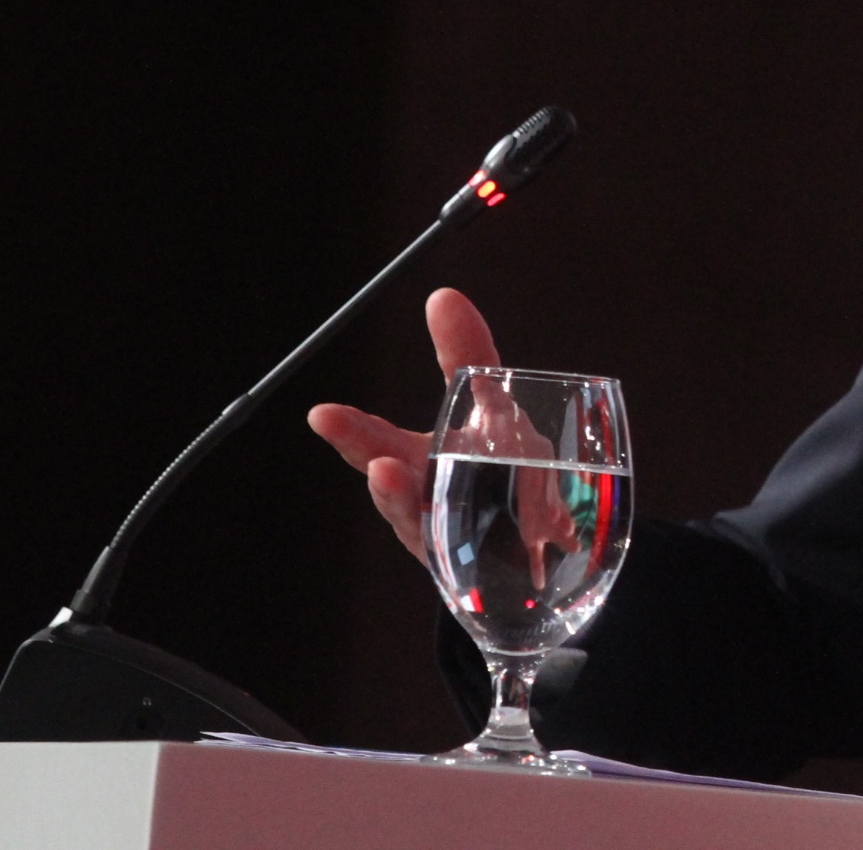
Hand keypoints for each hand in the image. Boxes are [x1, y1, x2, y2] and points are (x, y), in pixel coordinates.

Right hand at [307, 287, 500, 564]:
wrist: (541, 544)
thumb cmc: (505, 469)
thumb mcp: (491, 406)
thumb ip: (466, 354)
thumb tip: (442, 295)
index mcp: (419, 462)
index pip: (378, 443)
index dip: (351, 431)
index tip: (321, 414)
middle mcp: (426, 501)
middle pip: (395, 491)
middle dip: (380, 477)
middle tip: (371, 457)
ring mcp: (451, 538)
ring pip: (424, 528)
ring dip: (411, 507)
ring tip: (396, 479)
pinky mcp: (486, 567)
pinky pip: (471, 560)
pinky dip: (465, 548)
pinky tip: (462, 536)